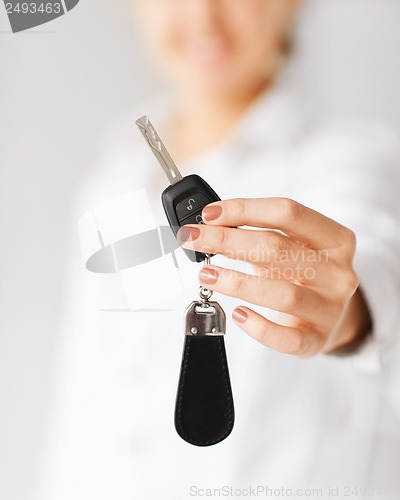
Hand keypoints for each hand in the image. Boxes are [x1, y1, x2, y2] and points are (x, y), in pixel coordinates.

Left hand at [177, 198, 371, 356]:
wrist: (328, 317)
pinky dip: (258, 326)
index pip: (288, 213)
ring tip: (207, 274)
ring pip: (283, 294)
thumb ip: (257, 234)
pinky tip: (236, 314)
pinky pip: (286, 338)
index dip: (245, 209)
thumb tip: (209, 226)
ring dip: (238, 282)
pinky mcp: (316, 340)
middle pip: (278, 249)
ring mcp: (329, 309)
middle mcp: (337, 273)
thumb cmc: (302, 275)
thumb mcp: (290, 247)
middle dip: (228, 240)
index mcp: (335, 239)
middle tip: (194, 238)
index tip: (210, 214)